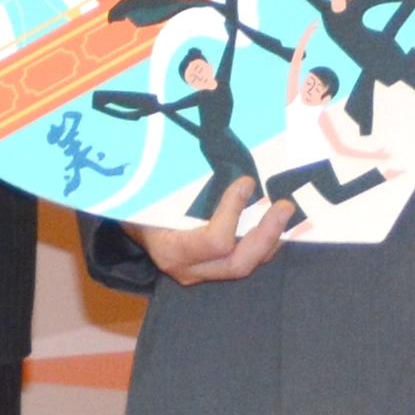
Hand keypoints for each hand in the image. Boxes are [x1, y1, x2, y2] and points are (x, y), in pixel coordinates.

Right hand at [134, 195, 301, 287]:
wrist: (127, 227)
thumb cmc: (137, 204)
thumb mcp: (149, 193)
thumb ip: (176, 180)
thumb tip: (207, 141)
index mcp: (171, 250)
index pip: (215, 241)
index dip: (234, 213)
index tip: (246, 182)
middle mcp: (188, 269)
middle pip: (237, 264)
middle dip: (266, 235)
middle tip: (284, 206)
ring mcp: (202, 274)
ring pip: (246, 265)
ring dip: (271, 240)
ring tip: (287, 213)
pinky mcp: (212, 270)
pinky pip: (244, 260)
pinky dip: (264, 243)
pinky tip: (278, 224)